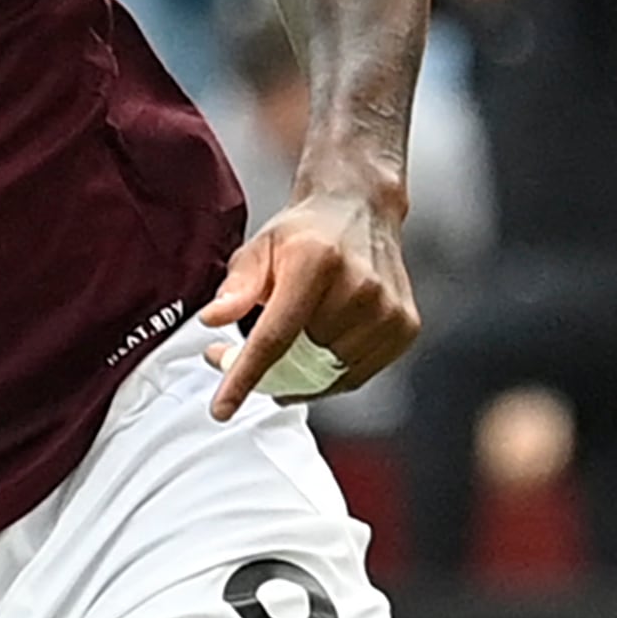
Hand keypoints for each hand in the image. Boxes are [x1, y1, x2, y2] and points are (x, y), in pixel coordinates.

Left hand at [197, 189, 418, 420]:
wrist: (360, 209)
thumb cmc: (305, 233)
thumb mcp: (259, 248)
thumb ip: (236, 287)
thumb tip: (212, 319)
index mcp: (317, 262)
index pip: (276, 336)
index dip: (246, 376)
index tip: (223, 407)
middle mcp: (360, 287)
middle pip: (300, 360)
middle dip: (263, 369)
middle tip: (233, 355)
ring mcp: (388, 311)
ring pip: (327, 372)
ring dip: (297, 370)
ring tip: (283, 339)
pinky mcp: (404, 328)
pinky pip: (354, 375)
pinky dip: (327, 372)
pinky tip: (314, 345)